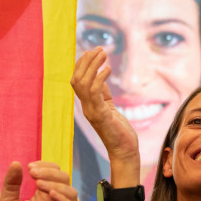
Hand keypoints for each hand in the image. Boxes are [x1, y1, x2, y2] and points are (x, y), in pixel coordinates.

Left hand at [0, 161, 78, 200]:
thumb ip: (11, 185)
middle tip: (33, 174)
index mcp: (43, 195)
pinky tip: (51, 196)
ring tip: (40, 185)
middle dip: (50, 172)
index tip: (30, 168)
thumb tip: (16, 163)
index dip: (45, 166)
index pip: (53, 173)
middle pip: (64, 179)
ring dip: (57, 185)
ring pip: (71, 193)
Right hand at [72, 48, 139, 167]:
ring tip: (103, 53)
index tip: (91, 51)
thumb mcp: (110, 107)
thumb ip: (103, 93)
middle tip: (99, 49)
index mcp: (87, 105)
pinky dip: (100, 77)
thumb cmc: (119, 131)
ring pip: (83, 83)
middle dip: (85, 61)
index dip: (81, 64)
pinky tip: (108, 68)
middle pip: (76, 79)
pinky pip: (95, 92)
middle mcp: (86, 107)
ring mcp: (91, 112)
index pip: (76, 81)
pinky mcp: (100, 115)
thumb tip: (100, 76)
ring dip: (92, 66)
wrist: (124, 151)